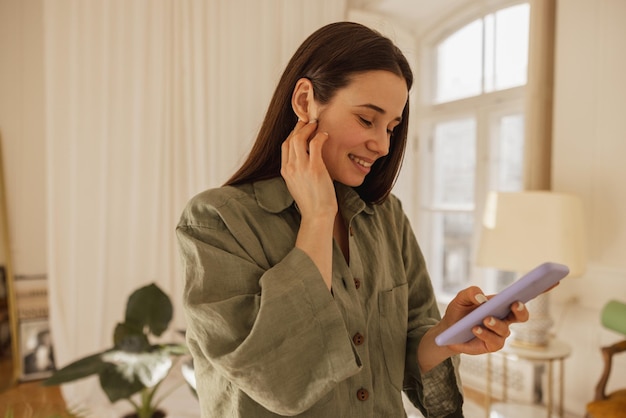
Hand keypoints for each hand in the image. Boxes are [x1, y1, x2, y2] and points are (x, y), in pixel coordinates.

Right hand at [280, 120, 335, 289]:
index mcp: (285, 171)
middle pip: (291, 139)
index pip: (285, 146)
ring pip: (301, 138)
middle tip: (309, 120)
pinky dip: (320, 136)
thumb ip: (298, 171)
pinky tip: (325, 135)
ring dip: (309, 128)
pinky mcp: (315, 168)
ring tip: (316, 123)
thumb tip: (305, 161)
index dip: (292, 134)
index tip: (300, 128)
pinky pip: (316, 144)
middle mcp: (291, 167)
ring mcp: (301, 167)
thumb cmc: (312, 202)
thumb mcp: (298, 185)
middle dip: (300, 127)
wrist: (317, 214)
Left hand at [417, 286, 529, 371]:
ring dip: (496, 323)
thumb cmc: (459, 312)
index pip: (523, 296)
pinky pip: (494, 341)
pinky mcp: (492, 345)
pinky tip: (475, 328)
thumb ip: (471, 292)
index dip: (540, 289)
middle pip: (522, 315)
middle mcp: (505, 319)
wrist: (448, 331)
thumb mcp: (461, 297)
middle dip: (521, 309)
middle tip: (514, 303)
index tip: (552, 281)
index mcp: (502, 304)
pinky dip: (485, 334)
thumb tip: (482, 299)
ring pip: (506, 330)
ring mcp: (500, 333)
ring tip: (485, 319)